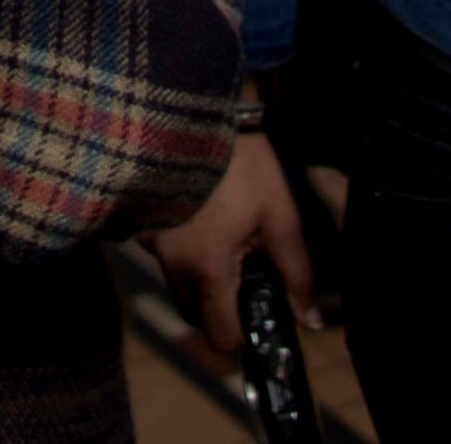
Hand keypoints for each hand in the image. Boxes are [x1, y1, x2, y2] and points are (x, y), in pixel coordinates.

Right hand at [152, 130, 315, 366]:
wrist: (197, 113)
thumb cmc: (242, 163)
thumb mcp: (280, 216)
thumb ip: (297, 272)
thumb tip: (311, 320)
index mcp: (208, 267)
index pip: (222, 337)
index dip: (245, 332)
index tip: (258, 309)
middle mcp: (171, 264)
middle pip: (196, 316)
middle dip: (220, 308)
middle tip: (244, 273)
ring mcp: (150, 244)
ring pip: (177, 288)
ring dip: (199, 280)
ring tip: (222, 240)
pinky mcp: (139, 225)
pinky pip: (161, 258)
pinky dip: (181, 253)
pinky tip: (199, 222)